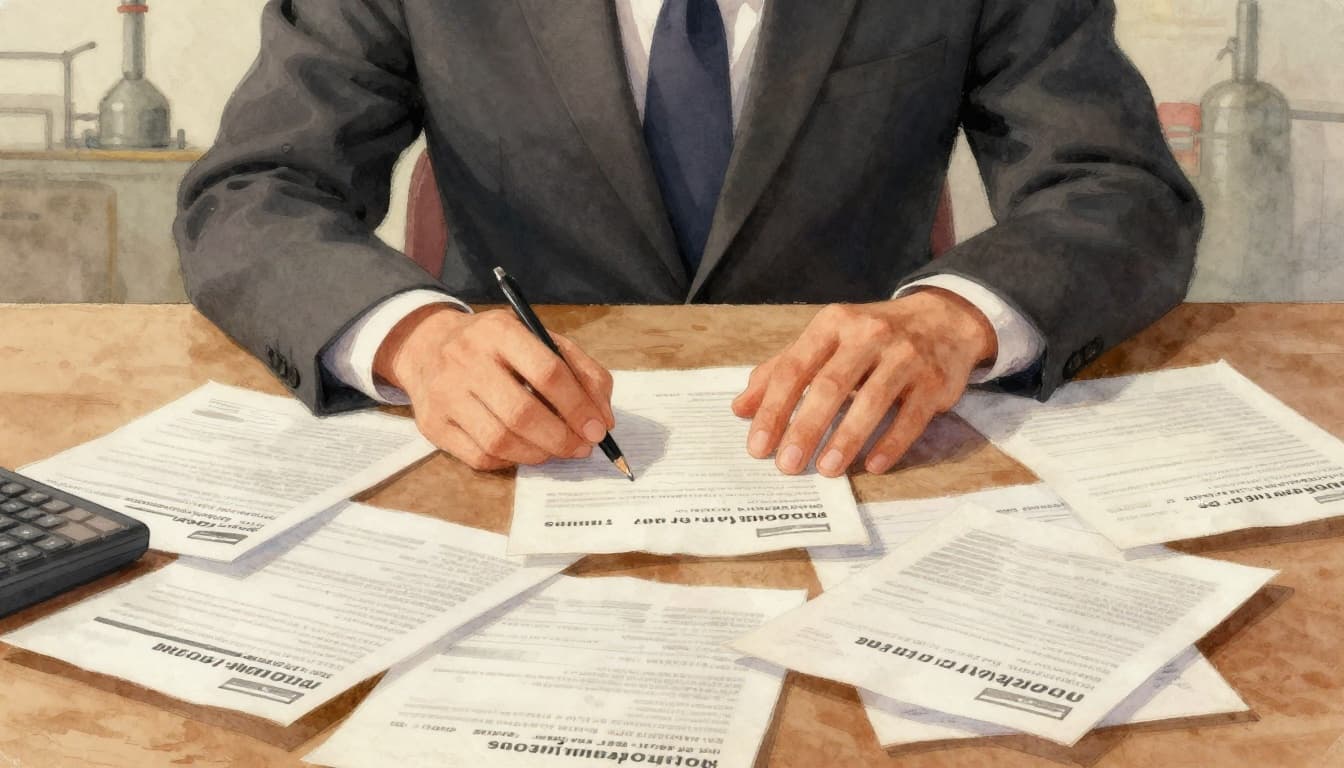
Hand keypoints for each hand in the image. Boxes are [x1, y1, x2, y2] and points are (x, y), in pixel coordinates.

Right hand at [374, 305, 615, 470]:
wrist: (428, 346)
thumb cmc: (498, 348)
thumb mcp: (539, 340)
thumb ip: (580, 371)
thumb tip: (603, 419)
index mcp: (500, 330)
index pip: (548, 371)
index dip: (578, 406)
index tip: (598, 428)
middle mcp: (466, 359)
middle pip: (522, 413)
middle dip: (561, 438)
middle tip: (581, 447)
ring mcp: (444, 393)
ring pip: (500, 441)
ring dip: (539, 454)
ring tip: (556, 449)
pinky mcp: (432, 424)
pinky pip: (480, 456)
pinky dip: (510, 461)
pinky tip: (523, 450)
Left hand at [731, 290, 996, 476]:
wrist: (943, 319)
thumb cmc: (871, 337)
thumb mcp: (825, 341)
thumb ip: (782, 370)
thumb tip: (740, 408)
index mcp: (833, 324)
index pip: (794, 368)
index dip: (773, 408)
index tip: (758, 446)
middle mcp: (868, 334)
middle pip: (830, 385)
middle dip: (805, 428)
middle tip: (786, 465)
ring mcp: (905, 355)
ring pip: (872, 400)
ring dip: (846, 439)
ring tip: (825, 470)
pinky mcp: (934, 380)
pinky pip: (911, 416)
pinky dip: (891, 442)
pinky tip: (874, 464)